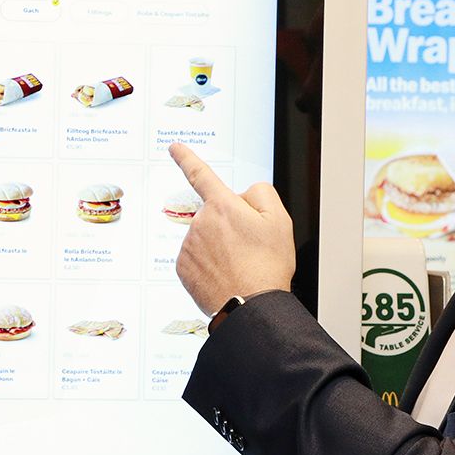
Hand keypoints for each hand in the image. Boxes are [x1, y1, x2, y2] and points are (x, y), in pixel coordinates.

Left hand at [170, 143, 294, 314]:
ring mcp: (189, 246)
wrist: (252, 306)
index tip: (174, 148)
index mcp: (223, 206)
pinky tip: (226, 275)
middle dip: (229, 226)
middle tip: (249, 248)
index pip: (201, 174)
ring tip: (239, 266)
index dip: (186, 158)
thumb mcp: (280, 220)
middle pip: (215, 216)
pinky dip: (210, 265)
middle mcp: (200, 222)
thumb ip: (262, 194)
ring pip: (206, 238)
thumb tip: (244, 193)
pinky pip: (197, 259)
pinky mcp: (183, 268)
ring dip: (219, 247)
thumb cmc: (267, 266)